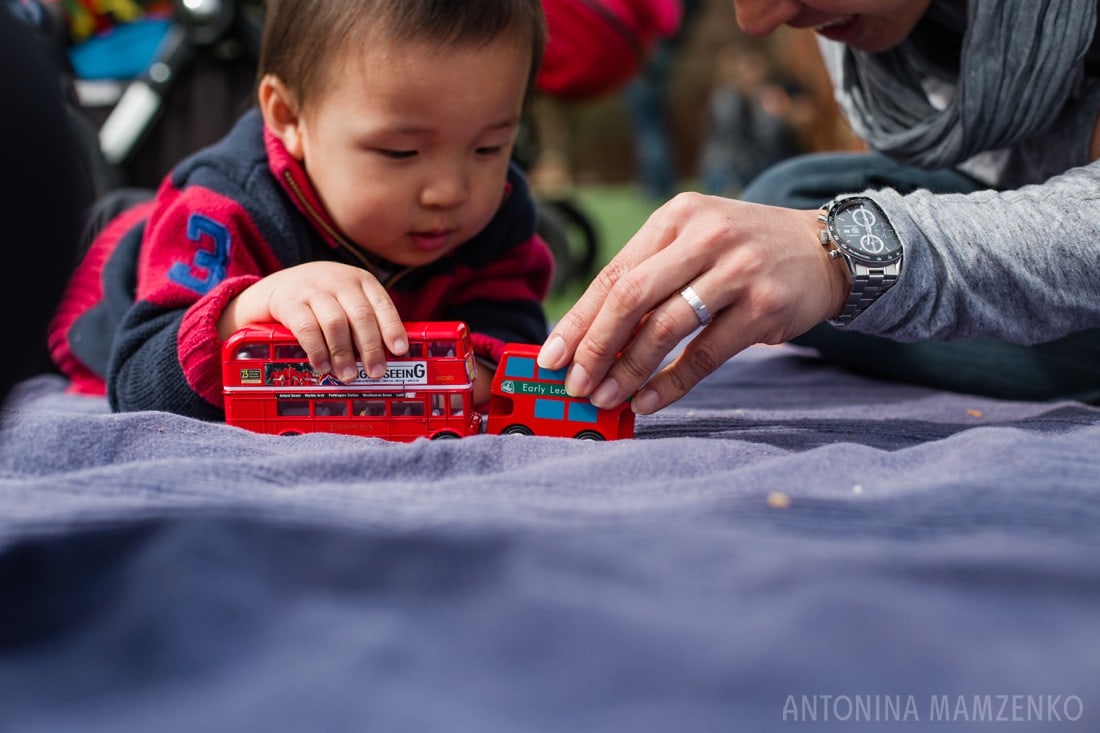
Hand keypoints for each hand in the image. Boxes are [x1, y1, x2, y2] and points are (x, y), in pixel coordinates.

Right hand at [218, 261, 406, 381]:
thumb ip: (364, 321)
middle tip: (376, 372)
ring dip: (343, 353)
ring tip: (348, 375)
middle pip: (361, 315)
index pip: (382, 303)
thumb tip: (388, 357)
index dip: (392, 327)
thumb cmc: (320, 302)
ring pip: (335, 322)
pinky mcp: (289, 301)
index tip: (400, 350)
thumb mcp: (346, 302)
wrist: (276, 286)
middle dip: (371, 347)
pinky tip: (322, 366)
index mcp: (360, 280)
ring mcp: (312, 288)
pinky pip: (306, 328)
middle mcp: (338, 280)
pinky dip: (317, 350)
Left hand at [537, 193, 847, 413]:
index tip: (551, 356)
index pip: (613, 274)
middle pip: (631, 298)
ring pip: (665, 328)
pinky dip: (671, 383)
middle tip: (575, 384)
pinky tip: (647, 401)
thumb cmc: (743, 252)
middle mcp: (704, 236)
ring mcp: (737, 271)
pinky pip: (705, 354)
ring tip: (605, 397)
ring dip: (629, 369)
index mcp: (675, 218)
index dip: (578, 320)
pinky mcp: (763, 306)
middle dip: (595, 347)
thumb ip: (648, 277)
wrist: (824, 249)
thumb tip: (590, 337)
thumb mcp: (694, 241)